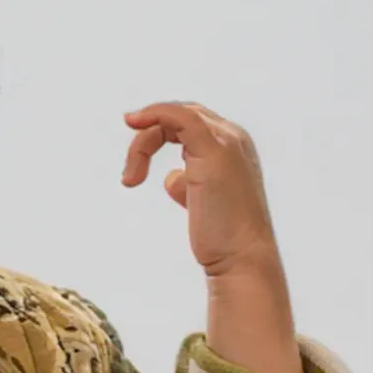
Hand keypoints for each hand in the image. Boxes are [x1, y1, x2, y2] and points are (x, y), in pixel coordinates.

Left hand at [121, 103, 277, 275]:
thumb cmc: (223, 236)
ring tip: (131, 177)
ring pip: (173, 117)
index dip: (158, 127)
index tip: (134, 151)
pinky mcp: (214, 151)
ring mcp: (226, 141)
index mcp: (233, 145)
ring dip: (143, 144)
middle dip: (148, 137)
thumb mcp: (200, 202)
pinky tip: (135, 126)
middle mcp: (234, 137)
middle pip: (179, 116)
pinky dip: (154, 114)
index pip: (189, 121)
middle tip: (130, 171)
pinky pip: (179, 117)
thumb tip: (172, 178)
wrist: (242, 258)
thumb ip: (188, 184)